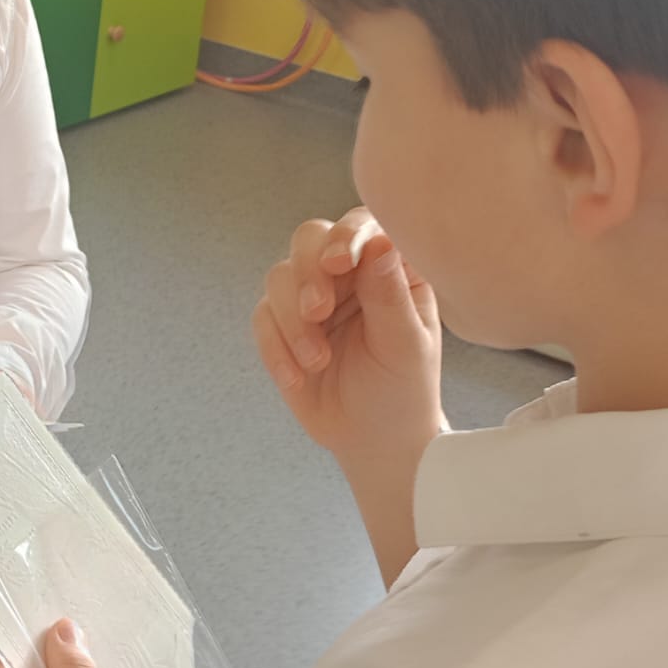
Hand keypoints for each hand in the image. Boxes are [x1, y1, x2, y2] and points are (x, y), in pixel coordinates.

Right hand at [251, 208, 444, 467]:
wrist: (373, 441)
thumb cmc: (403, 391)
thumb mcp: (405, 346)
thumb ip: (390, 295)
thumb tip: (379, 242)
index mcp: (389, 268)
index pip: (363, 226)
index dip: (345, 235)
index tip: (338, 262)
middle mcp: (348, 273)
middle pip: (308, 239)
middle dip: (307, 274)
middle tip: (317, 312)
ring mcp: (310, 295)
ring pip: (279, 277)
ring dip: (292, 320)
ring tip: (316, 361)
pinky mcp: (282, 324)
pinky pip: (262, 318)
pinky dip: (276, 348)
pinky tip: (298, 378)